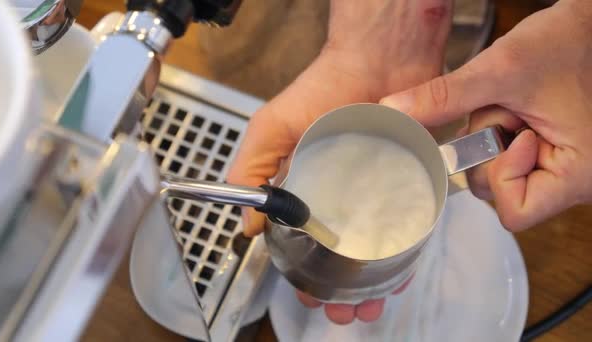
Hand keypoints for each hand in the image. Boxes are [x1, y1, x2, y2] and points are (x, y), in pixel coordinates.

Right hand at [228, 0, 452, 323]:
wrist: (380, 59)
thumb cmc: (325, 87)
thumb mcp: (272, 128)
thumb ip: (252, 170)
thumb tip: (248, 224)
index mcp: (306, 188)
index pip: (300, 240)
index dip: (302, 270)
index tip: (307, 293)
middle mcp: (342, 196)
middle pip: (340, 254)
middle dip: (339, 289)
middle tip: (342, 312)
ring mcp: (376, 193)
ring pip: (375, 250)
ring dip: (371, 282)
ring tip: (369, 305)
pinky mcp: (409, 184)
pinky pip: (409, 227)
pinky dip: (405, 254)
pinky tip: (401, 275)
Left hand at [381, 0, 591, 230]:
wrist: (583, 27)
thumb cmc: (562, 44)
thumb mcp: (499, 71)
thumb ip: (445, 97)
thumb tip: (395, 112)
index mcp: (579, 174)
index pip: (514, 211)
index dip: (499, 172)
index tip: (513, 133)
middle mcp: (574, 181)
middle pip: (500, 195)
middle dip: (490, 151)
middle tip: (510, 113)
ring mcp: (560, 171)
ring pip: (497, 177)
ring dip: (490, 141)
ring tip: (513, 108)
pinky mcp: (546, 158)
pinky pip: (504, 161)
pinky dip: (496, 137)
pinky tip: (512, 112)